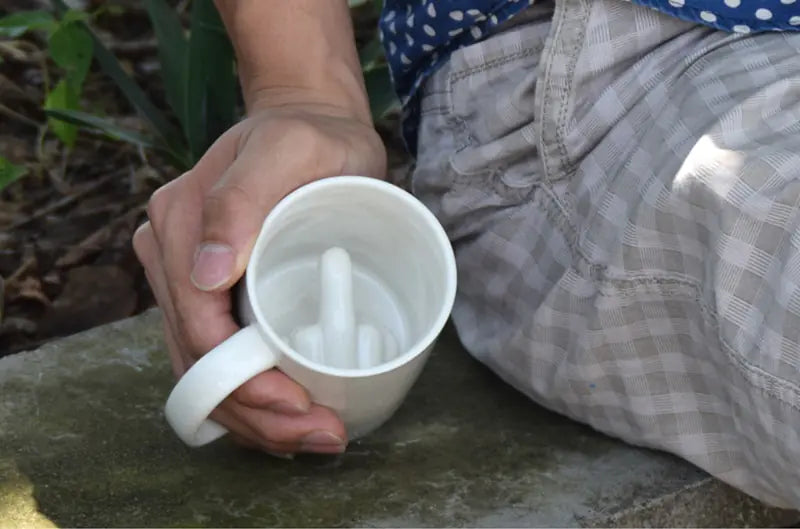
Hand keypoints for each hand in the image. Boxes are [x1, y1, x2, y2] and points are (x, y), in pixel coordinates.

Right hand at [133, 100, 385, 455]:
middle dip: (254, 412)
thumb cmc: (310, 137)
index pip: (198, 327)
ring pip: (202, 369)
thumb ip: (243, 201)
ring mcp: (187, 276)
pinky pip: (216, 356)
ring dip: (251, 416)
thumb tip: (206, 276)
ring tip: (311, 436)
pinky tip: (284, 417)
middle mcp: (171, 256)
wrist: (311, 124)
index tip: (299, 405)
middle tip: (320, 436)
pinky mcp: (210, 291)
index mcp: (180, 225)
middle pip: (197, 360)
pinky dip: (247, 395)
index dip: (242, 380)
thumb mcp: (290, 151)